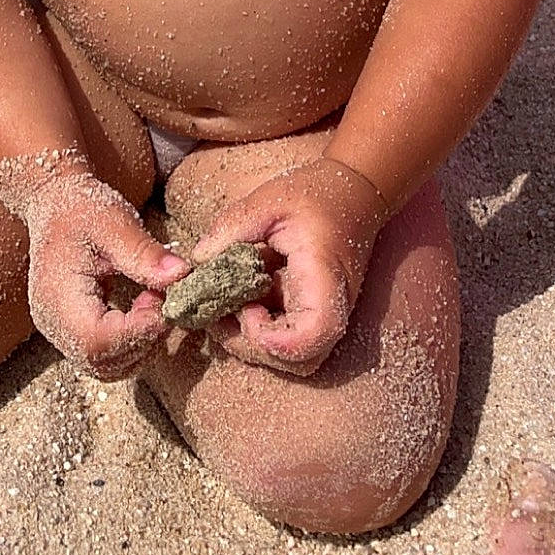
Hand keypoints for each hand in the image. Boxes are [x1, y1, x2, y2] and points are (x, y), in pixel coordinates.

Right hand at [21, 166, 185, 380]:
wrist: (54, 203)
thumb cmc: (82, 208)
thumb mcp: (114, 220)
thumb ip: (143, 251)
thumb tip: (181, 276)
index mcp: (57, 296)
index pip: (96, 341)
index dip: (137, 333)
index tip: (164, 305)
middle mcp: (53, 323)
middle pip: (102, 362)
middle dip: (144, 341)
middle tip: (162, 299)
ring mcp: (59, 332)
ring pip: (106, 367)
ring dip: (141, 345)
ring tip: (153, 300)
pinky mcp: (71, 332)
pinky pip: (104, 357)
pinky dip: (132, 343)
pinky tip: (143, 308)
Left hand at [190, 158, 386, 375]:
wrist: (357, 193)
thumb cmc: (317, 193)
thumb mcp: (268, 201)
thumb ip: (231, 229)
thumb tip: (197, 263)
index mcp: (325, 277)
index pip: (313, 334)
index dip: (276, 341)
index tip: (247, 310)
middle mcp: (333, 305)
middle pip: (301, 361)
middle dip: (253, 347)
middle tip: (220, 313)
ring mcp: (325, 313)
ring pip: (294, 358)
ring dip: (253, 342)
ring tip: (224, 308)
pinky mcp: (312, 312)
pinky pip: (288, 338)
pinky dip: (258, 329)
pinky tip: (238, 301)